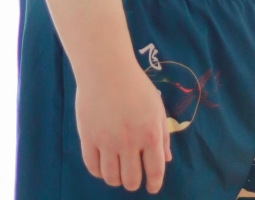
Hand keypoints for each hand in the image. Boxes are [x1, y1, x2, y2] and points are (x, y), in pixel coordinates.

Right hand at [75, 63, 171, 193]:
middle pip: (131, 180)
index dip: (154, 184)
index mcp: (150, 134)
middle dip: (134, 182)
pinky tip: (103, 164)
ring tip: (117, 169)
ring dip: (116, 178)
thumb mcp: (157, 107)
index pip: (155, 171)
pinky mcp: (88, 138)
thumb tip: (166, 160)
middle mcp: (129, 142)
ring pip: (111, 178)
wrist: (106, 68)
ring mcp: (107, 141)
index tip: (152, 187)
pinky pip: (93, 167)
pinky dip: (99, 171)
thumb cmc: (135, 85)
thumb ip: (163, 135)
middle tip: (132, 174)